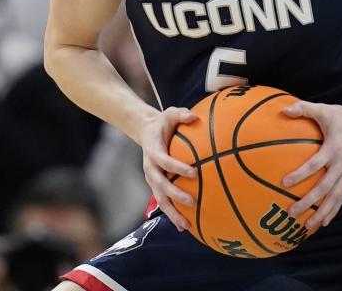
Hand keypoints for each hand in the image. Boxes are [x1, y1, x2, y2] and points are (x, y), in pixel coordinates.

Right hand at [140, 107, 197, 231]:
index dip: (177, 168)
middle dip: (176, 195)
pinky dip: (173, 214)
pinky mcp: (156, 186)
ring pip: (160, 200)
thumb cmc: (164, 122)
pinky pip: (163, 202)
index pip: (164, 161)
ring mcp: (152, 179)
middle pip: (161, 186)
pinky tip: (186, 227)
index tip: (194, 173)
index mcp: (153, 151)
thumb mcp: (170, 113)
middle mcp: (150, 168)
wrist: (147, 132)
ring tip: (187, 226)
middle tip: (193, 201)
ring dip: (173, 213)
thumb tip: (194, 116)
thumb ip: (182, 114)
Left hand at [281, 100, 341, 229]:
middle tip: (291, 212)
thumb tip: (282, 110)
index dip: (301, 174)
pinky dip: (333, 210)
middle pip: (324, 188)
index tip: (284, 183)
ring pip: (334, 198)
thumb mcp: (323, 109)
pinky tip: (324, 222)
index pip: (315, 164)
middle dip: (308, 201)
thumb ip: (303, 109)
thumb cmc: (341, 116)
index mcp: (334, 148)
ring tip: (307, 226)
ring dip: (321, 213)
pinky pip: (341, 197)